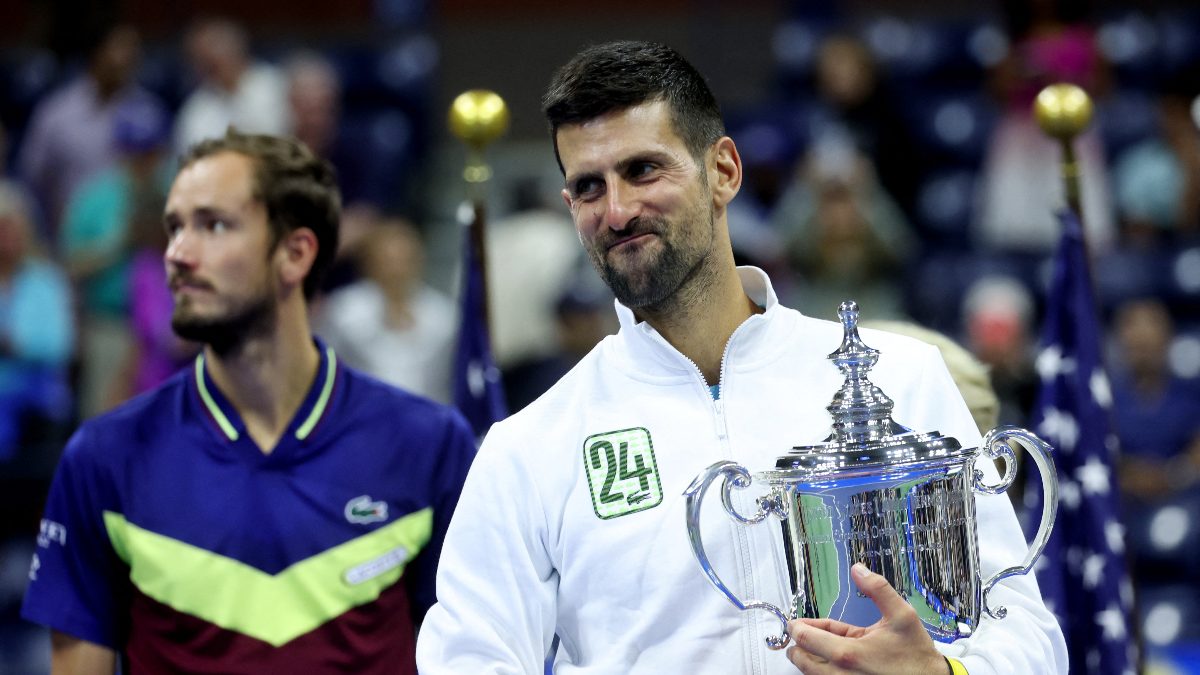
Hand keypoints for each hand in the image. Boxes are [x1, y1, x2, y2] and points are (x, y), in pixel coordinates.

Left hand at [785, 563, 947, 673]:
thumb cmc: (916, 655)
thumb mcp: (902, 614)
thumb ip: (878, 589)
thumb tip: (859, 570)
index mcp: (850, 653)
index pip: (806, 639)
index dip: (796, 627)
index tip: (795, 621)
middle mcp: (842, 674)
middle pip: (801, 660)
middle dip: (798, 644)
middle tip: (800, 632)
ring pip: (811, 673)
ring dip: (809, 658)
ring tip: (816, 643)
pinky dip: (822, 669)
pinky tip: (833, 657)